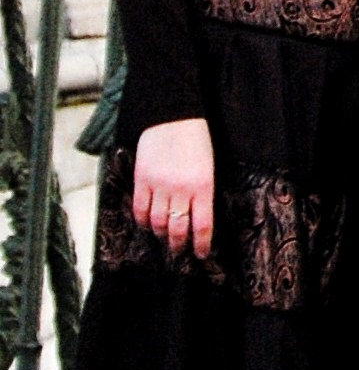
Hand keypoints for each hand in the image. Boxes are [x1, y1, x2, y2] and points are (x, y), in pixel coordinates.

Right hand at [133, 118, 213, 258]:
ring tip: (163, 238)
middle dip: (179, 245)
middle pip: (178, 229)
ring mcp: (159, 185)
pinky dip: (142, 221)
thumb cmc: (196, 140)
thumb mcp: (208, 167)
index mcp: (203, 187)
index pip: (203, 226)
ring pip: (157, 222)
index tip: (202, 254)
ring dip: (161, 234)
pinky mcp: (142, 178)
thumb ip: (203, 193)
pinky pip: (140, 208)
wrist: (174, 115)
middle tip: (179, 251)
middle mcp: (181, 190)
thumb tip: (196, 218)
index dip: (202, 245)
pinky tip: (146, 224)